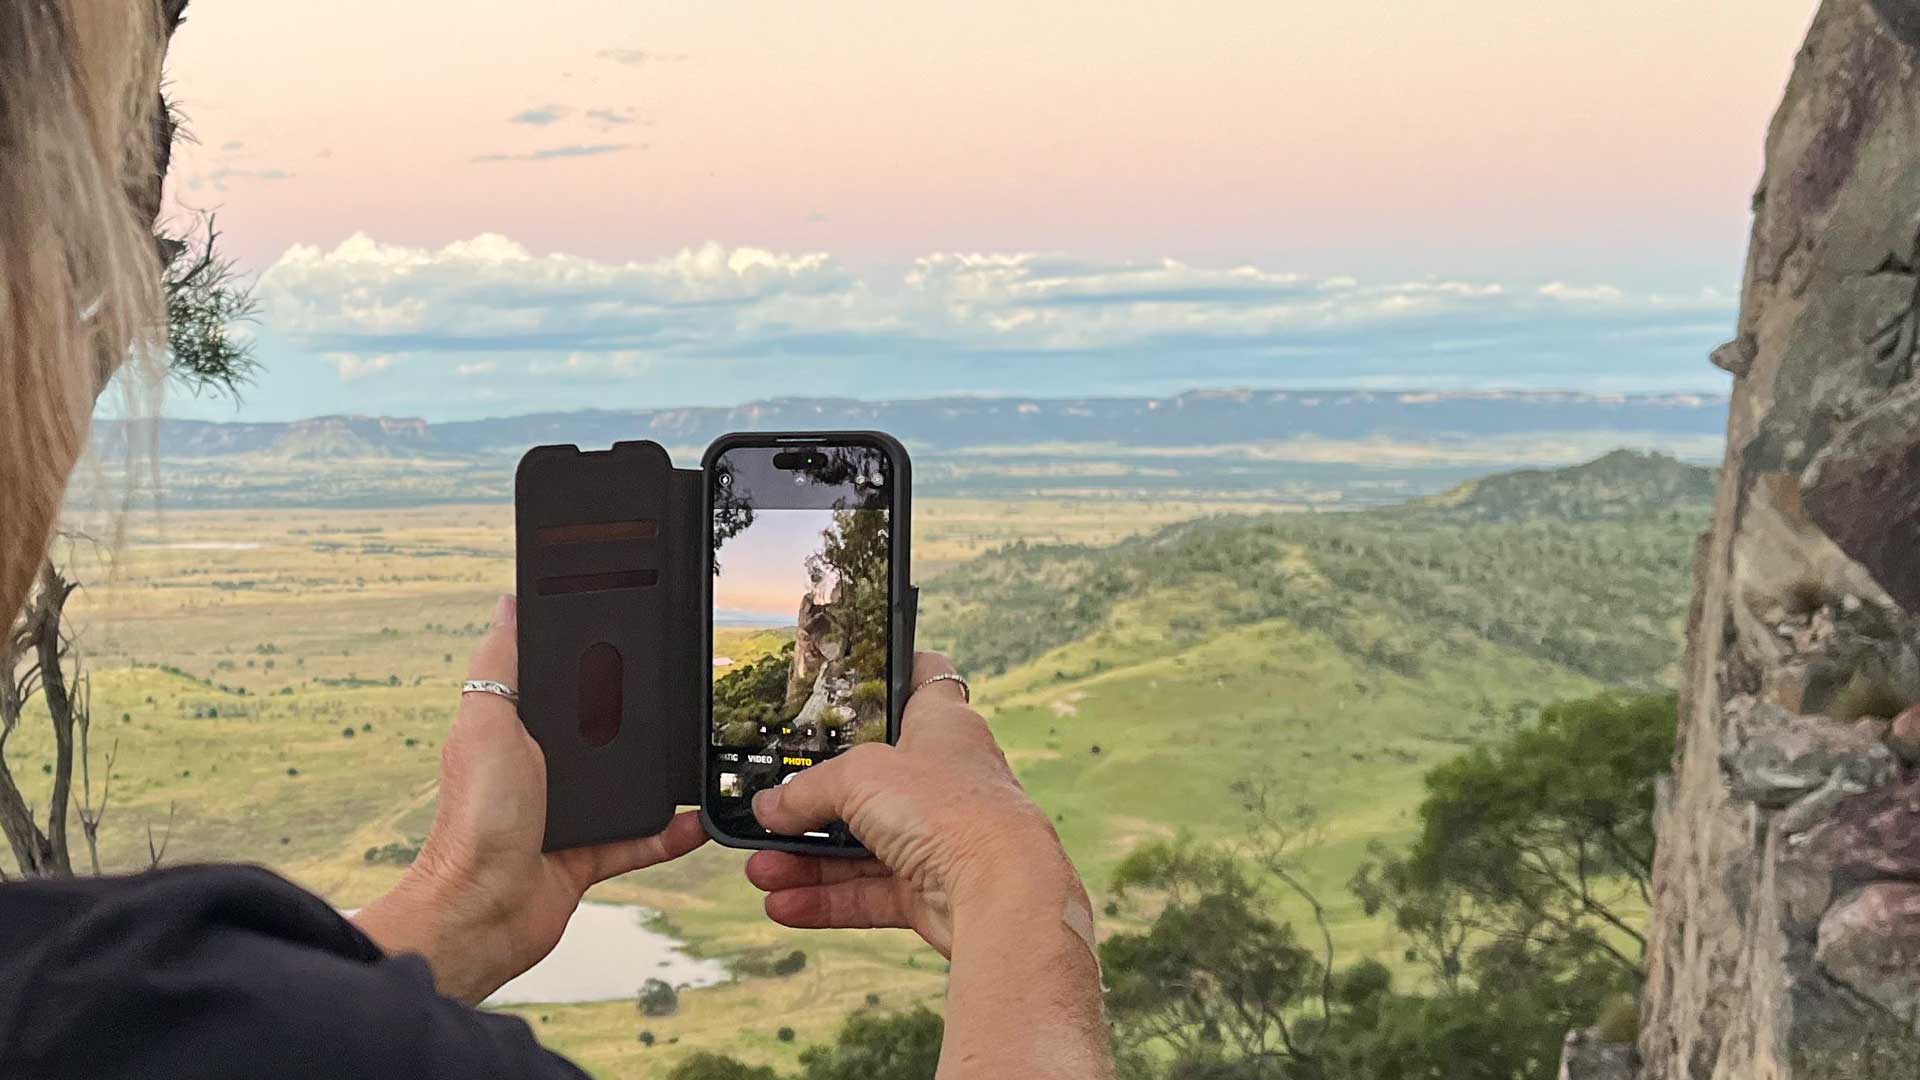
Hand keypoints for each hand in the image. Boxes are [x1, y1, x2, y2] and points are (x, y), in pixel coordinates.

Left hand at [353, 595, 709, 1002]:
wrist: (484, 912)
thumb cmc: (473, 821)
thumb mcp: (486, 724)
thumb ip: (498, 666)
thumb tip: (505, 605)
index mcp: (514, 732)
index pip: (559, 685)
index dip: (588, 663)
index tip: (626, 639)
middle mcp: (542, 770)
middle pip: (602, 733)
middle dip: (637, 718)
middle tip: (678, 695)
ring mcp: (567, 814)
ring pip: (628, 785)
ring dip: (662, 777)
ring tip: (698, 753)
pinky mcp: (589, 854)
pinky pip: (643, 838)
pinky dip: (672, 832)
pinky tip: (699, 818)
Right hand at [744, 652, 1084, 956]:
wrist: (1001, 892)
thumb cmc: (950, 808)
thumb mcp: (860, 776)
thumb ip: (808, 790)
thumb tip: (770, 808)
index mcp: (942, 726)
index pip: (921, 681)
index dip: (890, 671)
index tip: (850, 676)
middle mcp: (944, 778)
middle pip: (871, 780)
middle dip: (814, 800)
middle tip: (770, 811)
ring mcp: (940, 836)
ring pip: (863, 844)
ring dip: (808, 859)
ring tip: (760, 870)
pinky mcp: (933, 889)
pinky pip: (870, 891)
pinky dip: (828, 899)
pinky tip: (784, 903)